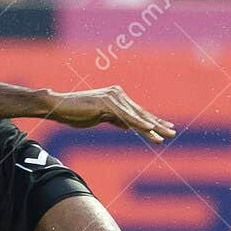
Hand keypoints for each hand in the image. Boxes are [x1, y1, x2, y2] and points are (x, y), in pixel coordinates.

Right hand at [44, 86, 175, 144]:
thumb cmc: (73, 112)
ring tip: (165, 135)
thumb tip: (127, 126)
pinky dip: (138, 123)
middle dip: (158, 124)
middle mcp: (117, 95)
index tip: (165, 128)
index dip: (152, 121)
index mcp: (116, 97)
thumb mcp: (98, 117)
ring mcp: (112, 98)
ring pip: (135, 116)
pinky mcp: (106, 104)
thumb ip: (114, 119)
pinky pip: (125, 117)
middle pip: (140, 113)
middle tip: (173, 132)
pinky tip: (149, 129)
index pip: (137, 112)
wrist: (57, 106)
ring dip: (152, 127)